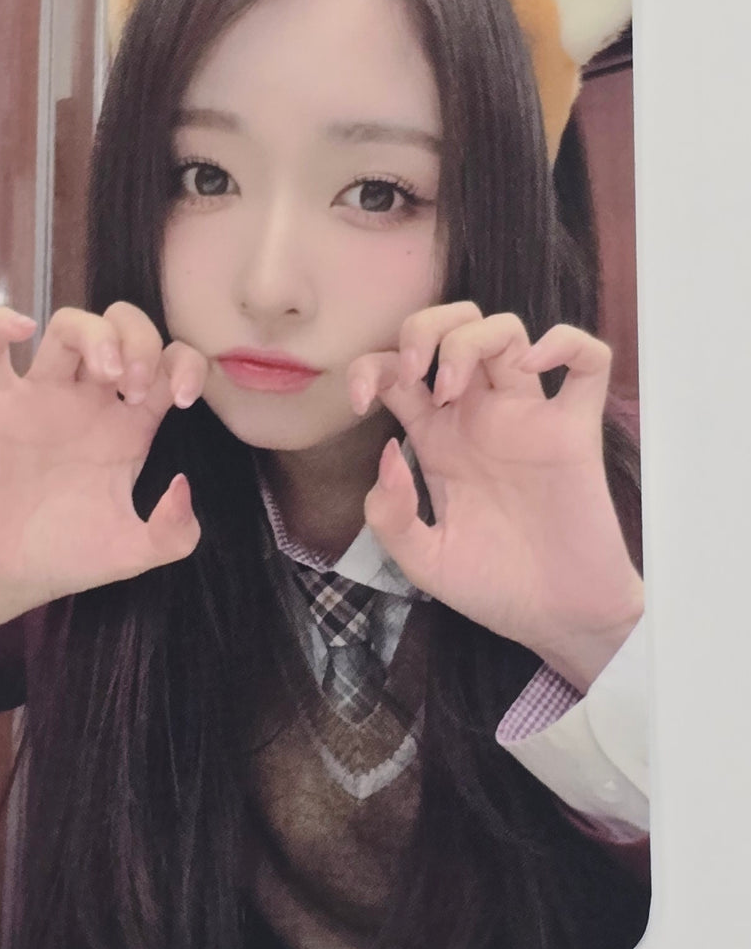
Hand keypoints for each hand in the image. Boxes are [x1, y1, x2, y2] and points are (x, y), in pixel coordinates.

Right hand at [0, 303, 206, 640]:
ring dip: (94, 333)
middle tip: (135, 387)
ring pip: (68, 326)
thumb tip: (182, 485)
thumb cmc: (68, 557)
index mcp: (130, 427)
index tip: (183, 400)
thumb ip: (175, 532)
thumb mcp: (136, 552)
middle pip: (123, 328)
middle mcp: (90, 402)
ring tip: (105, 374)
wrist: (7, 577)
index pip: (169, 364)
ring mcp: (41, 397)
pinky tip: (21, 328)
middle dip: (140, 341)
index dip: (186, 365)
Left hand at [348, 304, 643, 691]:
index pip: (396, 371)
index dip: (369, 367)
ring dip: (471, 339)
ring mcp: (529, 419)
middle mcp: (481, 418)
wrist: (556, 619)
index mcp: (438, 440)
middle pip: (452, 329)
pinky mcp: (576, 432)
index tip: (361, 403)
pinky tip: (535, 366)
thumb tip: (389, 453)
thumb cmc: (493, 588)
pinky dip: (566, 343)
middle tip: (414, 374)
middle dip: (424, 330)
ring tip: (455, 388)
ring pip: (507, 330)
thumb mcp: (422, 562)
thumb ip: (391, 516)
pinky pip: (589, 362)